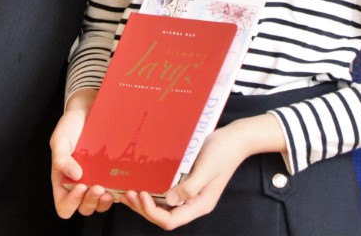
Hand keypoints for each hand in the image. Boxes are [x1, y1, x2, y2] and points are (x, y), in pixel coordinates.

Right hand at [50, 89, 115, 218]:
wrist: (87, 112)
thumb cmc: (70, 126)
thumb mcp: (60, 139)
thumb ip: (61, 158)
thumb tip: (75, 176)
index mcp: (62, 180)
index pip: (64, 206)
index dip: (71, 203)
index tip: (80, 187)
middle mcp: (78, 185)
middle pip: (83, 209)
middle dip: (90, 201)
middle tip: (97, 187)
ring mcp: (94, 182)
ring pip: (99, 206)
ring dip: (103, 202)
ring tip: (108, 190)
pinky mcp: (108, 177)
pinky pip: (112, 194)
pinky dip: (116, 194)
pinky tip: (119, 185)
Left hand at [121, 114, 283, 229]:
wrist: (234, 139)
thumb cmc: (222, 153)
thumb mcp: (205, 170)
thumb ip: (189, 188)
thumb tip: (169, 200)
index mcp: (199, 205)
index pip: (171, 220)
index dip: (152, 211)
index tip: (141, 194)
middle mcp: (192, 203)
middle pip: (163, 216)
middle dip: (143, 208)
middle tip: (127, 194)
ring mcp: (188, 194)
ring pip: (162, 206)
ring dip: (144, 202)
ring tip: (127, 192)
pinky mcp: (185, 183)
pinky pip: (165, 193)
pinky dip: (152, 191)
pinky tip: (141, 183)